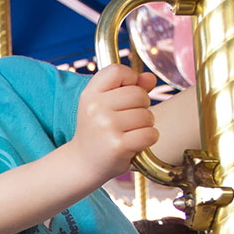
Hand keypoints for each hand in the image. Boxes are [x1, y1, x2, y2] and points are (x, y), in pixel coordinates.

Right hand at [71, 64, 158, 180]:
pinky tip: (134, 143)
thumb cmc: (97, 131)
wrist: (83, 162)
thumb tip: (150, 78)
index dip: (130, 79)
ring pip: (147, 115)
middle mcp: (95, 108)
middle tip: (127, 119)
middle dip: (141, 106)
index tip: (125, 93)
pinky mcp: (118, 145)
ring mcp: (106, 126)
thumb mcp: (105, 104)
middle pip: (139, 94)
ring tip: (128, 132)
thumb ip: (129, 87)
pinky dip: (148, 139)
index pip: (118, 71)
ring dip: (144, 125)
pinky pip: (150, 134)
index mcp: (90, 94)